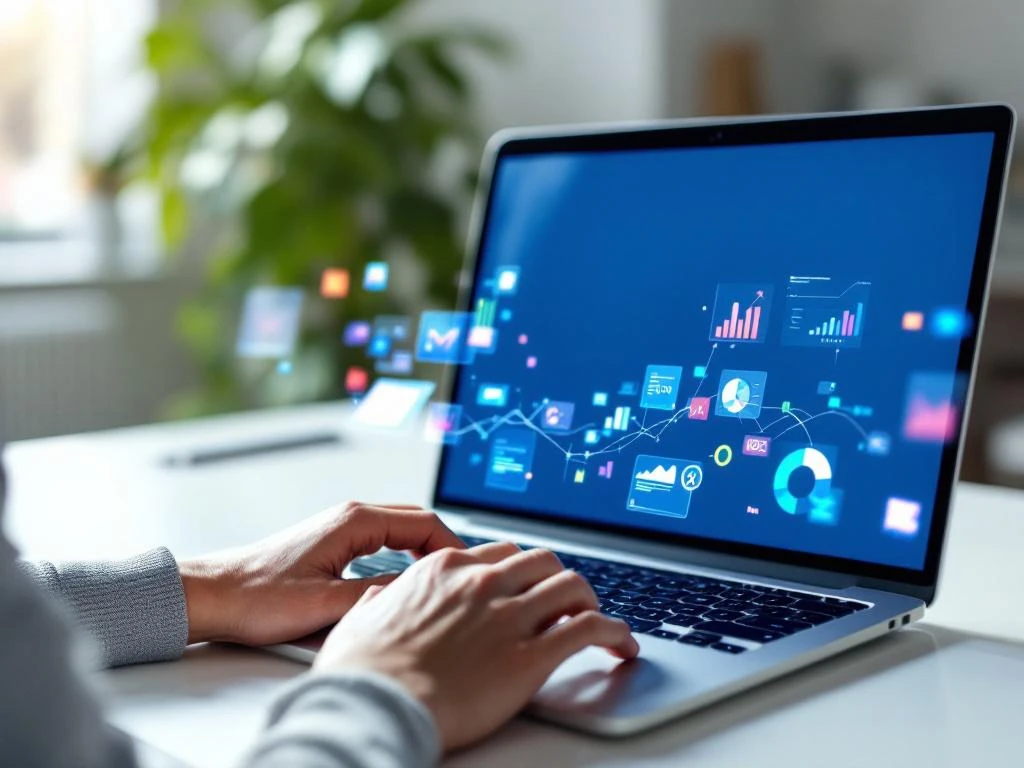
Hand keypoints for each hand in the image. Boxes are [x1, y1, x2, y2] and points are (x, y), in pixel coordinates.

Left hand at [178, 502, 462, 644]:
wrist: (214, 595)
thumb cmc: (257, 596)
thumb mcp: (326, 602)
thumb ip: (378, 593)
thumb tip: (418, 590)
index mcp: (353, 521)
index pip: (424, 522)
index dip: (454, 546)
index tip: (468, 571)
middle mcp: (349, 517)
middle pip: (416, 521)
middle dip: (445, 546)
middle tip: (464, 576)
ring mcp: (340, 528)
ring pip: (400, 530)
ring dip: (425, 550)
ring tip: (442, 579)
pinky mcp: (332, 544)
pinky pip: (383, 541)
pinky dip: (405, 554)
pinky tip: (407, 579)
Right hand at [313, 542, 638, 750]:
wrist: (373, 706)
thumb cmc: (362, 672)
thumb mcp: (361, 619)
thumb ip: (380, 599)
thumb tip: (380, 595)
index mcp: (444, 570)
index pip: (501, 553)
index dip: (522, 570)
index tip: (529, 585)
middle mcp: (481, 583)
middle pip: (543, 562)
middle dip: (559, 579)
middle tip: (567, 602)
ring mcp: (508, 616)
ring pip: (573, 586)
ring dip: (592, 602)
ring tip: (601, 621)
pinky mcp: (531, 655)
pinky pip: (589, 630)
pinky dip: (614, 634)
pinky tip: (621, 646)